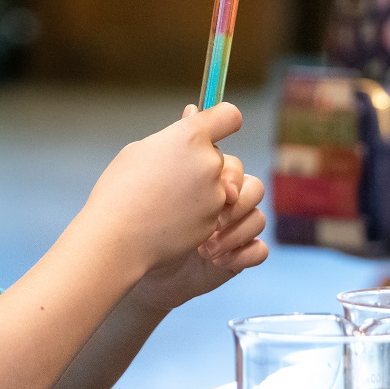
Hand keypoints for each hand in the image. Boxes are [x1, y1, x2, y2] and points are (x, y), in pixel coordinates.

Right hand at [83, 102, 242, 273]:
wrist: (117, 239)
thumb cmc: (119, 191)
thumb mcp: (139, 151)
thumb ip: (172, 135)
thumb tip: (192, 115)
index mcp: (190, 137)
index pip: (228, 116)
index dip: (222, 120)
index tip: (214, 129)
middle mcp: (209, 163)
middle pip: (218, 155)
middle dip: (200, 163)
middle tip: (168, 176)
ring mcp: (215, 195)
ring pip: (216, 185)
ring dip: (199, 190)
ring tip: (164, 201)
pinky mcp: (214, 221)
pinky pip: (211, 211)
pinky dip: (196, 214)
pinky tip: (168, 219)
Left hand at [130, 153, 268, 312]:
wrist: (129, 267)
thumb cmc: (135, 222)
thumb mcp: (151, 179)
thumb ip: (176, 153)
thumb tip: (193, 121)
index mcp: (200, 180)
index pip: (233, 166)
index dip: (232, 176)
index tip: (219, 189)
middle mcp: (217, 202)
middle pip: (254, 188)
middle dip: (237, 205)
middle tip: (213, 222)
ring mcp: (227, 230)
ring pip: (258, 219)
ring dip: (236, 233)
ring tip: (207, 249)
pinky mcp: (233, 258)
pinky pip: (260, 250)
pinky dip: (243, 255)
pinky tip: (216, 261)